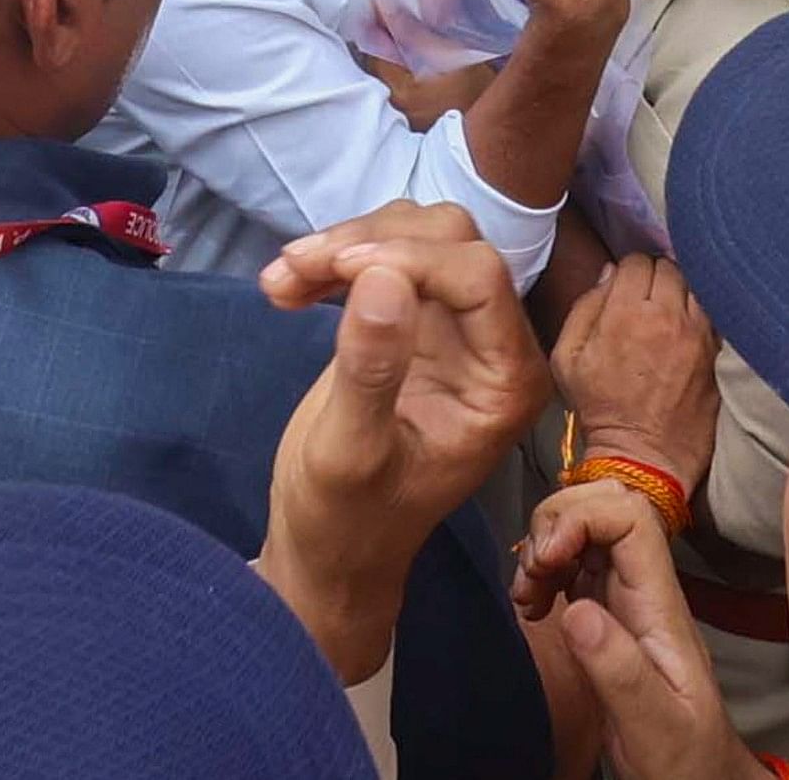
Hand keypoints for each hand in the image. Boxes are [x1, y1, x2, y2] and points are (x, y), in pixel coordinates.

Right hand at [255, 202, 550, 680]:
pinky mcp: (414, 324)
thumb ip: (370, 369)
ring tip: (281, 279)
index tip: (334, 269)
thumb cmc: (344, 520)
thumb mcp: (347, 453)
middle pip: (451, 242)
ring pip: (416, 236)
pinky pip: (386, 258)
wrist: (325, 552)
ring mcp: (455, 331)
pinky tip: (285, 290)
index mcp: (506, 382)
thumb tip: (382, 277)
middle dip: (371, 243)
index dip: (409, 258)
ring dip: (346, 244)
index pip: (478, 276)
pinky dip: (334, 260)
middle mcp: (494, 347)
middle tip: (296, 268)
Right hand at [509, 483, 759, 779]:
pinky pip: (571, 565)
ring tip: (526, 594)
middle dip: (554, 524)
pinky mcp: (604, 616)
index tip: (546, 558)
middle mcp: (643, 591)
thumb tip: (577, 610)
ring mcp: (624, 600)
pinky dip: (541, 572)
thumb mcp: (653, 724)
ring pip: (582, 531)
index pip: (630, 516)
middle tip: (531, 575)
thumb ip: (619, 670)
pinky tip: (532, 605)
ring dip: (542, 547)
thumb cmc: (684, 758)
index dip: (581, 516)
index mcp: (660, 605)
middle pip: (602, 508)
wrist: (696, 779)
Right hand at [554, 253, 719, 497]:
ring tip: (670, 312)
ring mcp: (698, 333)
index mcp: (624, 313)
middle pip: (668, 267)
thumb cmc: (600, 408)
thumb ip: (584, 307)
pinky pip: (713, 312)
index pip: (635, 261)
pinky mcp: (718, 352)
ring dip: (681, 292)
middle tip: (647, 299)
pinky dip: (700, 313)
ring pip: (695, 284)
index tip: (624, 288)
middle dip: (655, 277)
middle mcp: (666, 315)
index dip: (627, 272)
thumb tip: (609, 274)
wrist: (644, 456)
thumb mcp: (567, 358)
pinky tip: (688, 329)